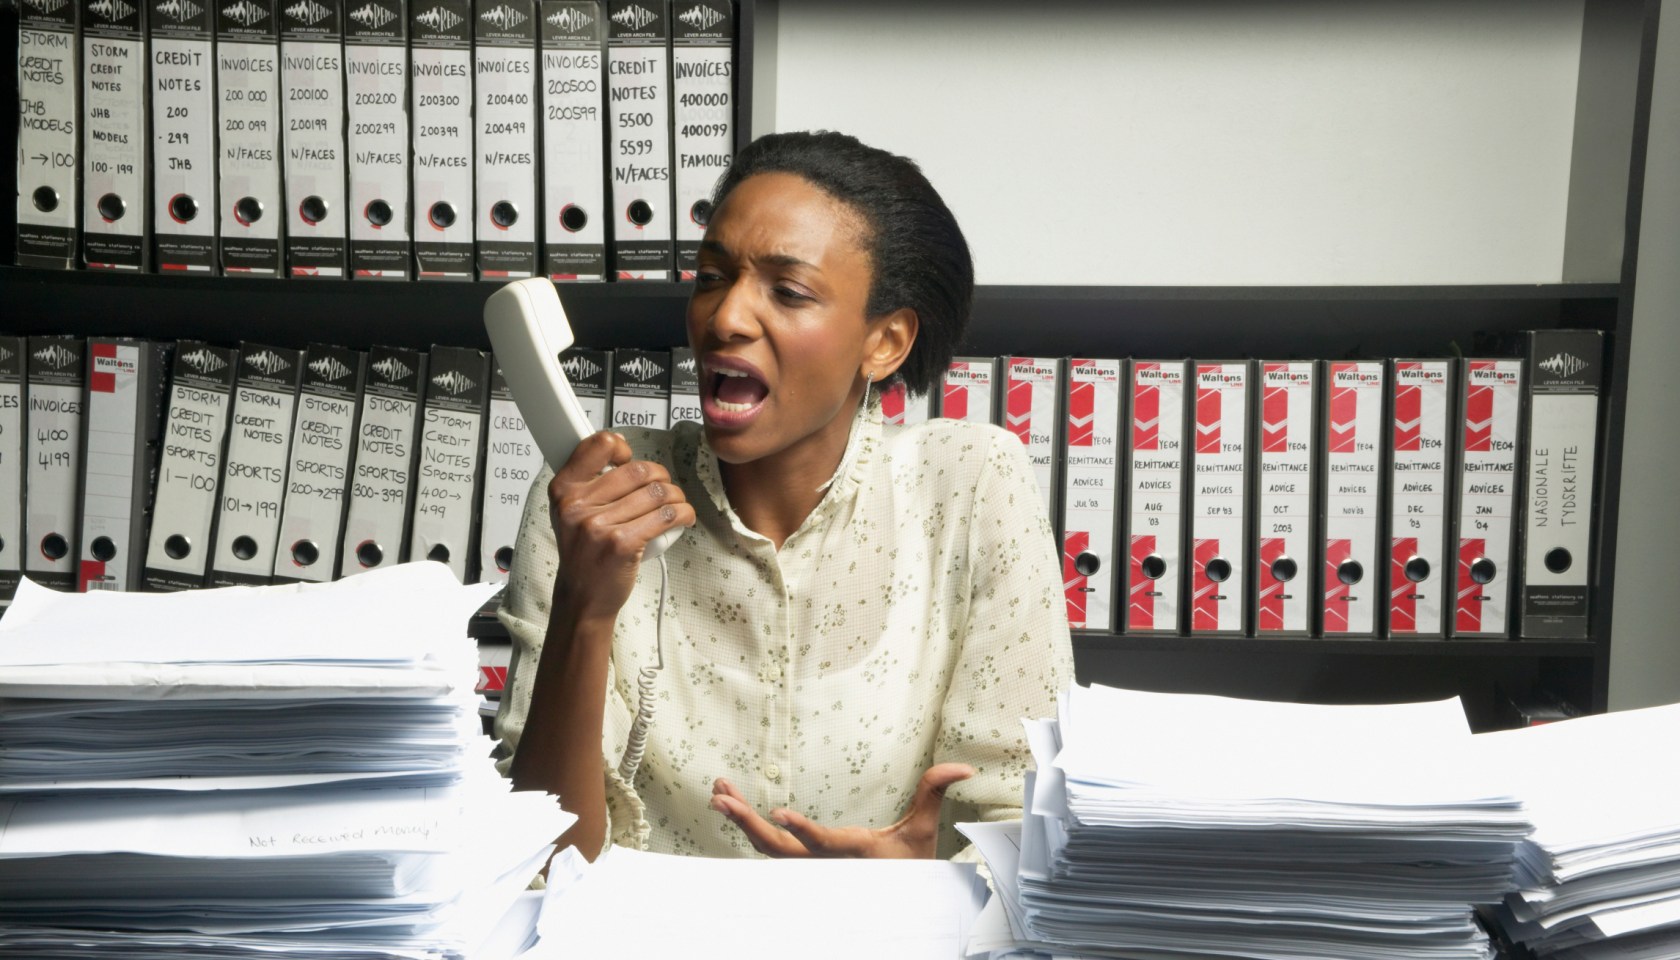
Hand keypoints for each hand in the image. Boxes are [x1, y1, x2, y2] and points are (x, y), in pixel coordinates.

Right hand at [548, 431, 695, 622]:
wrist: (583, 597)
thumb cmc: (583, 552)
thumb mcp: (570, 511)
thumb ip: (588, 480)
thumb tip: (618, 445)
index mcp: (564, 489)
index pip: (599, 445)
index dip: (621, 447)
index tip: (630, 460)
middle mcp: (577, 505)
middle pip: (639, 470)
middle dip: (662, 477)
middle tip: (664, 489)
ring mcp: (599, 525)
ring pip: (658, 493)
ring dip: (677, 497)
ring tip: (676, 506)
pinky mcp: (622, 544)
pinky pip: (666, 516)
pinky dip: (683, 514)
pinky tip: (683, 518)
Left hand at [709, 763, 973, 858]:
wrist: (898, 902)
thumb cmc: (909, 866)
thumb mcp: (923, 831)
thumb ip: (934, 792)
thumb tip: (963, 767)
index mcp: (852, 855)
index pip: (823, 844)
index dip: (802, 831)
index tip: (779, 813)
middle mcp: (824, 866)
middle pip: (777, 849)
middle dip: (748, 822)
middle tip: (721, 796)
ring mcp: (808, 868)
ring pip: (766, 849)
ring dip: (741, 820)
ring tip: (718, 790)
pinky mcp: (800, 864)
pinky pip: (767, 848)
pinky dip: (748, 826)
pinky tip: (732, 803)